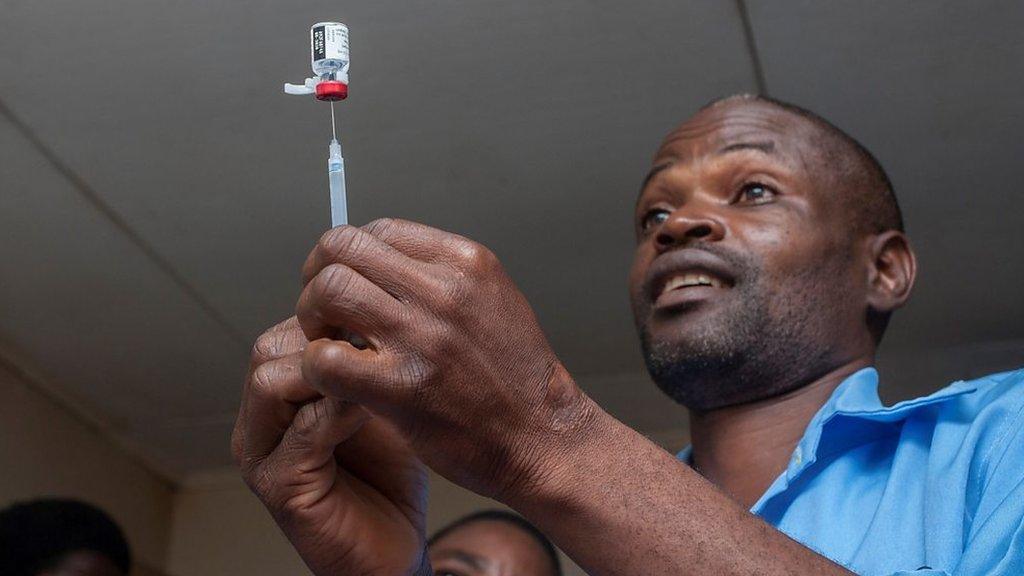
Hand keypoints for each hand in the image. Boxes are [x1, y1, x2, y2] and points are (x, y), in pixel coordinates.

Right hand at [232, 317, 430, 575]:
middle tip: (380, 341)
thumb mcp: (382, 398)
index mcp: (281, 393)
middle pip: (271, 346)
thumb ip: (368, 356)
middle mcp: (261, 420)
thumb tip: (382, 295)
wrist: (397, 548)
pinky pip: (301, 432)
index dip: (335, 316)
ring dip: (330, 369)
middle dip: (328, 338)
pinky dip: (340, 411)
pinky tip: (375, 406)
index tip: (384, 316)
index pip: (289, 328)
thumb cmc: (392, 473)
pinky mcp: (280, 488)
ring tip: (378, 371)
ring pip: (271, 380)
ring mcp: (262, 455)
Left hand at [296, 219, 594, 500]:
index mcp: (466, 262)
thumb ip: (442, 277)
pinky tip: (333, 379)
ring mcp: (422, 337)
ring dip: (311, 316)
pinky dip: (314, 365)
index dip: (349, 255)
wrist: (544, 439)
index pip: (379, 229)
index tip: (346, 281)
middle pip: (342, 248)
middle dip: (318, 276)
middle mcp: (444, 290)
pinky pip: (325, 357)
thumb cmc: (515, 378)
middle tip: (322, 311)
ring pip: (328, 290)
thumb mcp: (495, 300)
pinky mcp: (402, 387)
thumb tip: (382, 262)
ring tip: (326, 342)